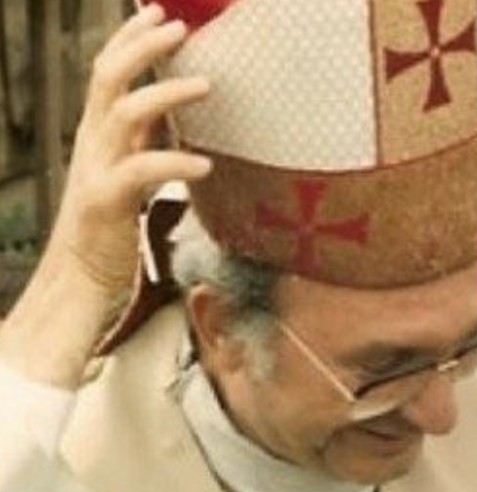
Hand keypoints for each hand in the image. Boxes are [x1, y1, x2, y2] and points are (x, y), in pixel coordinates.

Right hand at [46, 3, 210, 297]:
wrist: (77, 285)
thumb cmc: (109, 236)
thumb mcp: (130, 182)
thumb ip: (147, 150)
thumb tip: (180, 129)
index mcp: (100, 138)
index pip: (109, 73)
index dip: (131, 39)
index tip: (159, 13)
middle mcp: (94, 147)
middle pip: (108, 76)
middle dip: (142, 45)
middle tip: (177, 24)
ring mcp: (96, 172)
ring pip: (122, 112)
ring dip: (166, 92)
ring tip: (206, 83)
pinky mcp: (105, 205)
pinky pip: (140, 171)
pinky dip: (174, 161)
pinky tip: (204, 163)